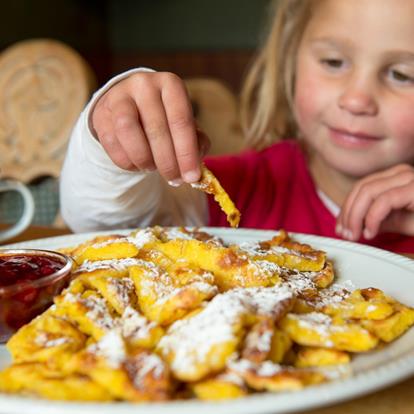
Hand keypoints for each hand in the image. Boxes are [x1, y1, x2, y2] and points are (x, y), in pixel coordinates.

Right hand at [91, 71, 209, 183]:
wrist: (130, 109)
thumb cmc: (165, 119)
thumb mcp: (184, 125)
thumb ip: (196, 143)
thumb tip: (195, 171)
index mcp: (170, 84)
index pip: (181, 120)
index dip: (187, 152)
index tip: (192, 176)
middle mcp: (143, 85)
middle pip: (156, 129)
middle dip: (168, 162)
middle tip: (174, 180)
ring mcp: (119, 97)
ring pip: (128, 132)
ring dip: (144, 159)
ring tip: (152, 168)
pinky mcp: (101, 113)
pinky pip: (112, 143)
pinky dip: (127, 162)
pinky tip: (137, 164)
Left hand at [336, 164, 413, 240]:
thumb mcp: (397, 221)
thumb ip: (374, 218)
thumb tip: (353, 224)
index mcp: (395, 175)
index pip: (361, 187)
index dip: (346, 207)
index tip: (340, 227)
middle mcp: (401, 172)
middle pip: (361, 187)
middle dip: (347, 213)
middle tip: (344, 234)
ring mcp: (409, 177)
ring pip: (368, 192)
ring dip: (355, 216)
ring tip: (355, 235)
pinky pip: (384, 201)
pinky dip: (372, 218)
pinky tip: (370, 232)